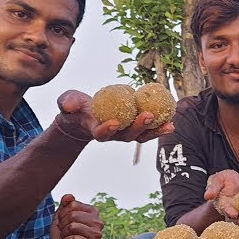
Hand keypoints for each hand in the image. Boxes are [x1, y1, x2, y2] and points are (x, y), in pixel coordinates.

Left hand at [51, 194, 104, 238]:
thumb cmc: (62, 237)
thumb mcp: (60, 218)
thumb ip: (65, 205)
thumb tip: (69, 196)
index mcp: (93, 212)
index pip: (73, 204)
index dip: (63, 214)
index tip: (63, 223)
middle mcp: (98, 222)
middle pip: (73, 215)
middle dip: (63, 224)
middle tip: (64, 233)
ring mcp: (98, 234)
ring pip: (73, 226)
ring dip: (64, 234)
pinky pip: (75, 238)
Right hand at [54, 90, 174, 143]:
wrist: (85, 115)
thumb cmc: (75, 108)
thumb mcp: (67, 103)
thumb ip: (67, 103)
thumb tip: (68, 106)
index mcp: (96, 130)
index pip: (102, 133)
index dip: (108, 129)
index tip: (114, 122)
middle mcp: (113, 135)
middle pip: (127, 135)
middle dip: (138, 127)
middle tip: (147, 116)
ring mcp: (125, 133)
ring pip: (141, 135)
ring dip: (155, 130)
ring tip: (169, 125)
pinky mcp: (134, 128)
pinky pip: (148, 129)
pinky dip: (159, 127)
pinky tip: (171, 123)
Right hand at [205, 170, 238, 228]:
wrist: (234, 180)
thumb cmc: (223, 180)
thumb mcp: (217, 180)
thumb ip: (213, 188)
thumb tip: (207, 196)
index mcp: (223, 204)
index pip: (226, 210)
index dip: (229, 212)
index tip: (233, 214)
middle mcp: (233, 210)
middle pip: (237, 219)